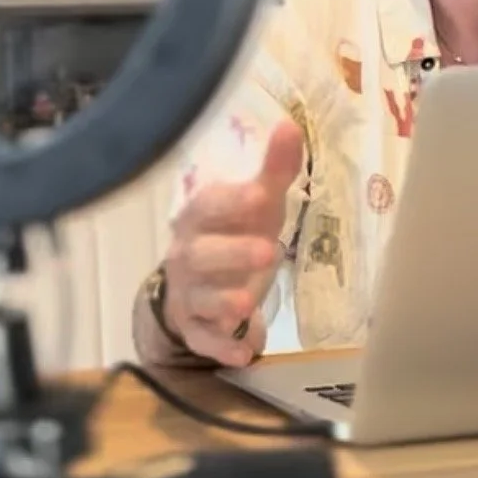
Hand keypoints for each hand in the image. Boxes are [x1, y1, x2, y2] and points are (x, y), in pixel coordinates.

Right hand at [163, 119, 303, 366]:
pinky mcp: (196, 328)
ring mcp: (189, 294)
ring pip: (198, 297)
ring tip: (245, 304)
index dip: (232, 202)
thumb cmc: (232, 234)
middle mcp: (187, 254)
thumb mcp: (256, 204)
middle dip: (230, 252)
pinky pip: (202, 339)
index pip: (208, 205)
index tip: (261, 195)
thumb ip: (273, 170)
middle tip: (267, 250)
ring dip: (221, 300)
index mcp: (200, 217)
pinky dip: (220, 347)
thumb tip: (290, 125)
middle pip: (199, 254)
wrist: (197, 285)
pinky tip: (243, 352)